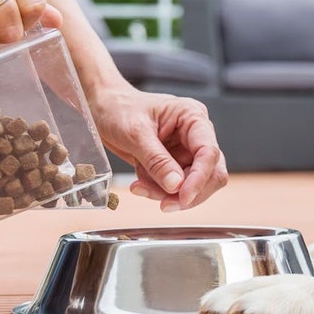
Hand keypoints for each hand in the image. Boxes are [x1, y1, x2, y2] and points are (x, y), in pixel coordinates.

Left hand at [89, 83, 228, 210]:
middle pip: (211, 172)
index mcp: (193, 117)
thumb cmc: (119, 109)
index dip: (200, 178)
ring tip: (140, 186)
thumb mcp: (135, 133)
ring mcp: (186, 151)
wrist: (103, 109)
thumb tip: (176, 185)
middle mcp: (195, 135)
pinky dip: (158, 191)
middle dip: (187, 191)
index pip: (209, 152)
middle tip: (164, 204)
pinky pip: (175, 187)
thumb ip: (157, 160)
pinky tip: (140, 183)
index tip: (184, 197)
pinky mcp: (174, 164)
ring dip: (168, 193)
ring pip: (193, 184)